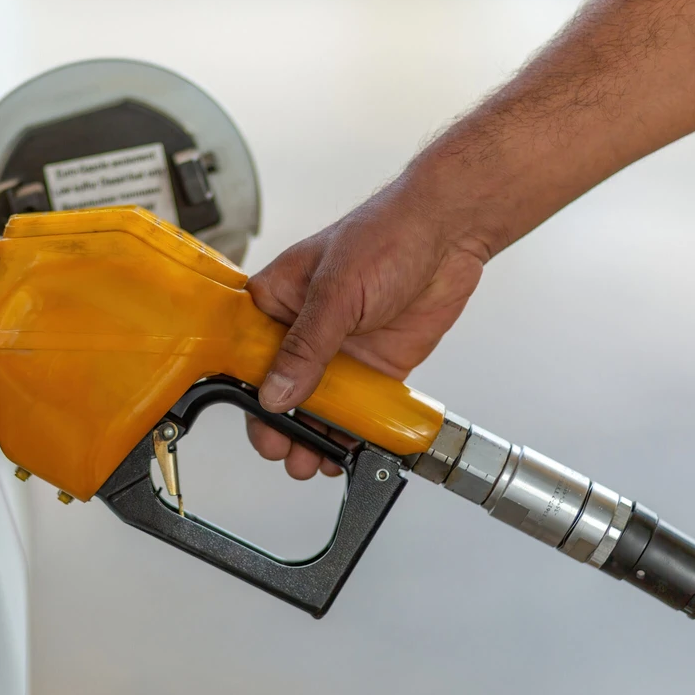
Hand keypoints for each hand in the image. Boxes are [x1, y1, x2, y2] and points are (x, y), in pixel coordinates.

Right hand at [244, 171, 489, 479]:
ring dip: (310, 437)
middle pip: (277, 389)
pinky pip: (353, 410)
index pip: (245, 354)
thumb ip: (306, 346)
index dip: (245, 392)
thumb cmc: (388, 233)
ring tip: (311, 461)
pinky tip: (344, 452)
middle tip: (283, 449)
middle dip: (277, 425)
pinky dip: (347, 435)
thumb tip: (276, 392)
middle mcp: (302, 329)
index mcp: (277, 300)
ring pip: (313, 407)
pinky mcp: (372, 368)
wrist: (449, 233)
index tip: (256, 420)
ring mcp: (337, 351)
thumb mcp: (337, 290)